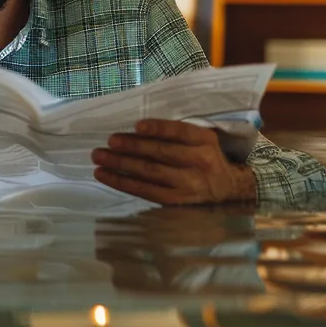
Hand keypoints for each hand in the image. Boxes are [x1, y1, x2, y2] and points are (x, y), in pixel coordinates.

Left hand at [93, 119, 255, 204]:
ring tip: (99, 157)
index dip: (159, 129)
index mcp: (205, 140)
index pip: (181, 132)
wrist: (226, 187)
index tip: (137, 126)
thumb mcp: (201, 138)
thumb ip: (177, 132)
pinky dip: (122, 183)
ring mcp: (187, 184)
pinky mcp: (175, 200)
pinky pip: (145, 191)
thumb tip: (135, 128)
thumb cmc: (205, 155)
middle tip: (110, 141)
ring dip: (121, 165)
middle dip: (132, 146)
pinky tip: (105, 175)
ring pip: (150, 173)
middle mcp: (199, 162)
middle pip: (161, 153)